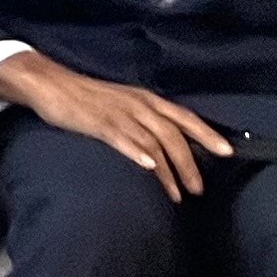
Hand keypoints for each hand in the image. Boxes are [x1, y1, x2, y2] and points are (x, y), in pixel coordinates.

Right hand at [0, 53, 233, 201]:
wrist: (49, 82)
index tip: (227, 152)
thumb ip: (142, 119)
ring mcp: (119, 113)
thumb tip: (162, 144)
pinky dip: (137, 152)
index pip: (184, 117)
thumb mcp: (121, 103)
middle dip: (189, 163)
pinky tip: (148, 166)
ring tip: (177, 194)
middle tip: (199, 189)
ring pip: (153, 142)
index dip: (207, 134)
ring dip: (168, 170)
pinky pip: (122, 138)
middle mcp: (138, 105)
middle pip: (173, 135)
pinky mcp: (98, 122)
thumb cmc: (84, 97)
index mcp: (146, 99)